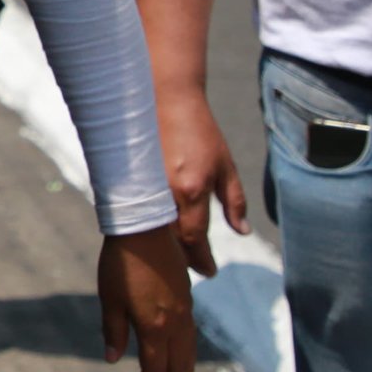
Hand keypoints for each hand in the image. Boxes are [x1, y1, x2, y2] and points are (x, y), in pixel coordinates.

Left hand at [98, 224, 196, 371]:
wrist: (143, 228)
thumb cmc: (120, 263)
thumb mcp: (110, 299)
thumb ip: (114, 331)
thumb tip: (112, 359)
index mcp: (154, 326)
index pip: (154, 369)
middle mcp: (175, 321)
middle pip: (178, 365)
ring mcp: (184, 309)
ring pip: (190, 349)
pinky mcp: (186, 296)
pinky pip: (191, 333)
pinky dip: (189, 350)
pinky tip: (183, 352)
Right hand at [156, 88, 248, 275]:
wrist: (165, 99)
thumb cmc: (200, 131)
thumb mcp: (225, 165)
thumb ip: (234, 201)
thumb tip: (242, 232)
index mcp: (191, 191)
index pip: (196, 240)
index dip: (204, 261)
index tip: (211, 272)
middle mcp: (165, 193)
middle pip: (171, 241)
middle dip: (184, 259)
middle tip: (195, 267)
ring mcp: (144, 187)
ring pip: (152, 230)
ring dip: (166, 246)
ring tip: (178, 256)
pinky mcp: (129, 180)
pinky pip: (139, 213)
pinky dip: (149, 227)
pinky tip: (157, 231)